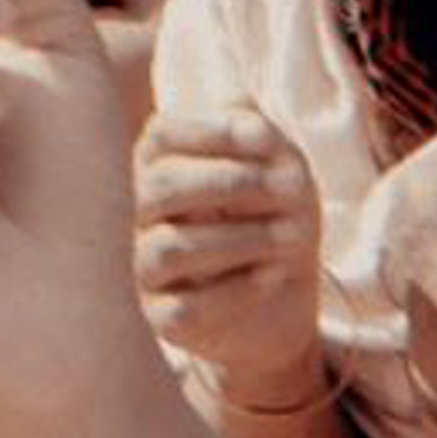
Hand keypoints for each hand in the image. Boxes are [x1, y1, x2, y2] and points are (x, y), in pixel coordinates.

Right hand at [134, 107, 324, 407]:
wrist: (285, 289)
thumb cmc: (276, 207)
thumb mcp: (278, 160)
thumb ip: (260, 131)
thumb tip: (249, 119)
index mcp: (163, 161)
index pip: (162, 133)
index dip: (213, 129)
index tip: (267, 138)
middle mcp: (144, 211)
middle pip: (161, 186)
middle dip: (230, 182)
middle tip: (291, 188)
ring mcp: (147, 266)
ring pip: (170, 247)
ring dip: (241, 238)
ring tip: (292, 234)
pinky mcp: (162, 317)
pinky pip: (185, 307)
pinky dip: (236, 290)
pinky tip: (273, 275)